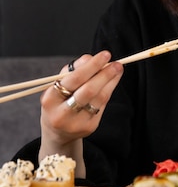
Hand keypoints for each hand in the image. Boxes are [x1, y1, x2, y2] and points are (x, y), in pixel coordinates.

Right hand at [39, 51, 123, 174]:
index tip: (105, 55)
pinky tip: (112, 81)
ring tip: (118, 69)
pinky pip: (102, 105)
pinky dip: (109, 90)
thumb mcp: (58, 85)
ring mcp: (76, 123)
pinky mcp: (89, 127)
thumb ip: (73, 70)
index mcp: (50, 99)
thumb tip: (91, 58)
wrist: (58, 131)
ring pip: (99, 98)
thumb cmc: (58, 101)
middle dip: (105, 74)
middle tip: (117, 63)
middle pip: (89, 90)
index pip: (74, 79)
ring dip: (111, 81)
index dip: (92, 66)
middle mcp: (62, 114)